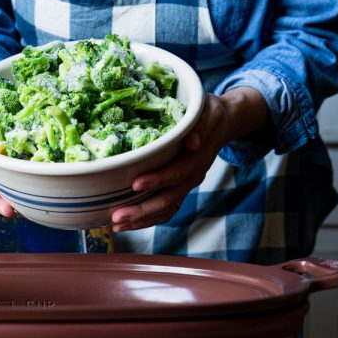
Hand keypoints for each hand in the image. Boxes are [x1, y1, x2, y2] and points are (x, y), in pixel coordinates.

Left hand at [110, 87, 269, 232]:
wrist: (220, 127)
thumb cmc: (210, 115)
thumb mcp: (211, 111)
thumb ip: (202, 124)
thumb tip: (192, 142)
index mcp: (199, 158)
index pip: (178, 172)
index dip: (158, 180)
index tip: (136, 184)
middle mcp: (192, 177)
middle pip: (167, 199)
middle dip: (142, 210)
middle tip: (117, 216)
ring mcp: (185, 186)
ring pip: (164, 209)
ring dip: (140, 220)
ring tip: (117, 225)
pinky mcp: (177, 190)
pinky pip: (164, 210)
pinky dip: (146, 220)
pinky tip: (126, 224)